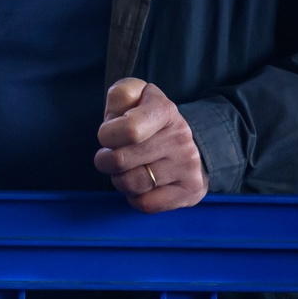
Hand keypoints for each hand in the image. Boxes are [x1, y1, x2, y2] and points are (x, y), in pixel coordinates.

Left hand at [94, 78, 205, 211]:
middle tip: (114, 155)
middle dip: (106, 160)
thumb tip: (119, 111)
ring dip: (119, 180)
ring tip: (128, 169)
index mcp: (164, 110)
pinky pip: (146, 204)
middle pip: (120, 161)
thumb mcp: (134, 95)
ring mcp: (189, 166)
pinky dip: (135, 197)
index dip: (107, 136)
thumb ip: (121, 94)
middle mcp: (181, 138)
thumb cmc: (146, 119)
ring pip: (131, 184)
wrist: (187, 143)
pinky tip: (142, 184)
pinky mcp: (191, 191)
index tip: (109, 136)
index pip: (128, 130)